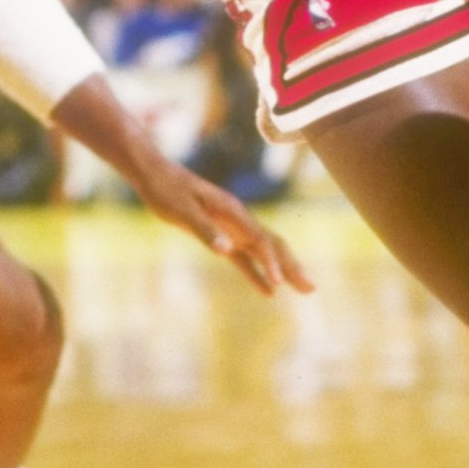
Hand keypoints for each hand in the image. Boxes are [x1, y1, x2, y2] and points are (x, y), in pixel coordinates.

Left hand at [126, 150, 314, 297]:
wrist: (155, 175)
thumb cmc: (167, 191)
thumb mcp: (182, 212)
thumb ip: (205, 230)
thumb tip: (226, 251)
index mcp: (233, 212)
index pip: (260, 240)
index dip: (271, 263)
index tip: (277, 284)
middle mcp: (239, 219)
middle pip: (273, 245)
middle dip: (292, 266)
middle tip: (312, 288)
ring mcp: (233, 227)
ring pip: (265, 251)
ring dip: (284, 270)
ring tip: (304, 289)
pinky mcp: (222, 234)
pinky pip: (245, 258)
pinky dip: (258, 274)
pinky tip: (269, 292)